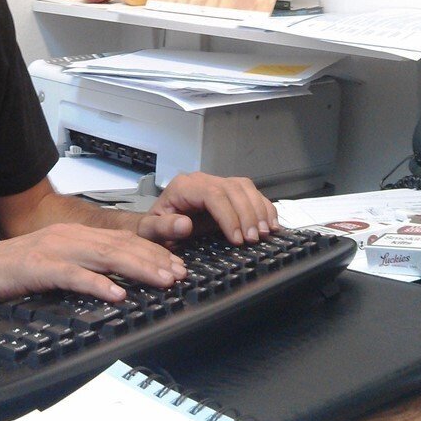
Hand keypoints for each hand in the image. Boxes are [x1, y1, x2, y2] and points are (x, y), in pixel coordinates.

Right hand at [0, 222, 187, 308]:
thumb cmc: (12, 271)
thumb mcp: (54, 262)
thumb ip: (82, 266)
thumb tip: (116, 281)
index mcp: (74, 235)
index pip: (122, 240)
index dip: (152, 251)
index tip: (177, 264)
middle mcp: (69, 237)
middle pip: (121, 246)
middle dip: (155, 259)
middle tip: (181, 273)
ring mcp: (54, 250)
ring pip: (105, 257)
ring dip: (138, 269)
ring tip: (162, 280)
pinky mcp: (39, 267)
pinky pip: (74, 276)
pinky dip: (98, 285)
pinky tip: (118, 294)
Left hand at [136, 173, 279, 245]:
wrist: (156, 227)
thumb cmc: (154, 229)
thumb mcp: (150, 232)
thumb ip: (163, 227)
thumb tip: (184, 224)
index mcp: (183, 187)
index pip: (212, 194)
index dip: (228, 215)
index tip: (237, 239)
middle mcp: (201, 181)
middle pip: (232, 188)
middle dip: (247, 214)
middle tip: (253, 239)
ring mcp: (216, 184)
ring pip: (244, 187)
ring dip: (259, 210)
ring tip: (264, 233)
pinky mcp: (228, 193)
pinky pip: (250, 193)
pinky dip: (264, 207)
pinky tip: (270, 224)